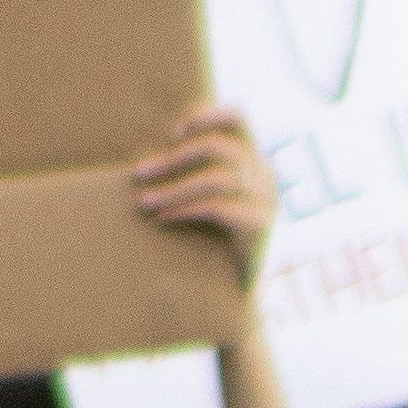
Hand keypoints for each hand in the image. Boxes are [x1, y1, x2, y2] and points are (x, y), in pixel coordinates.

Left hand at [135, 104, 278, 282]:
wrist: (238, 292)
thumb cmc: (212, 241)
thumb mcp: (205, 198)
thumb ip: (191, 171)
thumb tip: (147, 153)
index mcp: (251, 159)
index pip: (238, 117)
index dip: (205, 114)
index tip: (171, 132)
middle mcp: (263, 174)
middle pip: (218, 147)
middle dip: (173, 158)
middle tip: (139, 173)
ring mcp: (267, 199)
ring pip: (216, 178)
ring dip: (173, 188)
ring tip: (144, 202)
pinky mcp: (261, 226)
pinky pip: (219, 208)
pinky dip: (185, 210)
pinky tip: (162, 218)